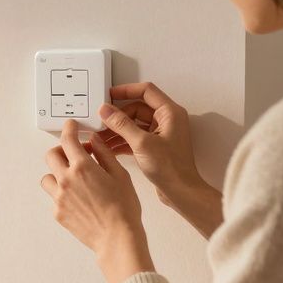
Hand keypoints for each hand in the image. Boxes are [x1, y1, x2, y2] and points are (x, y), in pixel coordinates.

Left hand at [42, 120, 153, 282]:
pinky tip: (79, 200)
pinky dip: (62, 194)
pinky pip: (53, 197)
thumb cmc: (124, 208)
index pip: (67, 140)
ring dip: (57, 174)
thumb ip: (104, 154)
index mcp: (82, 167)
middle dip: (61, 151)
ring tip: (74, 180)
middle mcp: (66, 180)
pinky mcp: (57, 212)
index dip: (68, 129)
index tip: (70, 127)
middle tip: (73, 155)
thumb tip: (94, 140)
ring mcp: (59, 197)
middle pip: (51, 155)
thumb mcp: (120, 175)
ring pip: (47, 177)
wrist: (117, 238)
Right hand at [97, 82, 222, 237]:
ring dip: (117, 129)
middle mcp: (167, 120)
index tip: (109, 94)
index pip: (146, 91)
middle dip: (118, 115)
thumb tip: (106, 110)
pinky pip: (135, 136)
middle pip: (137, 108)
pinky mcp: (155, 146)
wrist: (181, 191)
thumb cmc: (171, 169)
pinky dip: (122, 140)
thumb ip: (121, 124)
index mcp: (170, 113)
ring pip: (134, 124)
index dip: (126, 90)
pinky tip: (109, 147)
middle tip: (101, 120)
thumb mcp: (141, 143)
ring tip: (101, 135)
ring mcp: (161, 133)